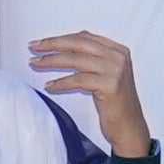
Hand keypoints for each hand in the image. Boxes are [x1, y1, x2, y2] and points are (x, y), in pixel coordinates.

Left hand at [25, 28, 148, 157]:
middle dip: (53, 44)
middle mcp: (117, 57)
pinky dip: (61, 82)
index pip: (84, 37)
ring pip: (76, 60)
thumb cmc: (114, 102)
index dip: (60, 39)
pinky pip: (78, 80)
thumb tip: (66, 42)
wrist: (129, 126)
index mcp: (117, 50)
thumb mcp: (105, 74)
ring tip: (35, 63)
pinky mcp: (109, 86)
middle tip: (33, 47)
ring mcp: (115, 71)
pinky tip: (49, 86)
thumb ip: (91, 58)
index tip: (41, 42)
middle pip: (78, 44)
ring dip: (52, 61)